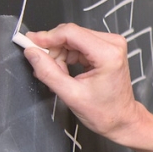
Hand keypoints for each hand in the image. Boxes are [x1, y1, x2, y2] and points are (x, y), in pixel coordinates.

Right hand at [23, 24, 152, 151]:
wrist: (122, 120)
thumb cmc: (105, 112)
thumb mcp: (71, 95)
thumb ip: (48, 72)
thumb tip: (31, 53)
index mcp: (108, 54)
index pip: (70, 32)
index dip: (47, 37)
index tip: (30, 43)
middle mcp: (112, 44)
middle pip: (70, 34)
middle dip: (54, 50)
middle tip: (45, 68)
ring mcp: (111, 45)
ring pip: (72, 39)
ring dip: (60, 55)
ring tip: (60, 75)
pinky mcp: (106, 48)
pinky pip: (78, 44)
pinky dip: (68, 57)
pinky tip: (66, 72)